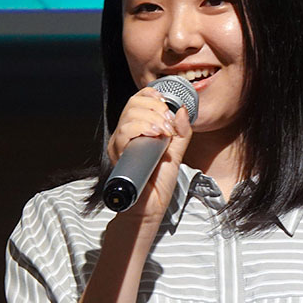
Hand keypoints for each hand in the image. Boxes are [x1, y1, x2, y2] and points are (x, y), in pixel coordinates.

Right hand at [107, 87, 192, 224]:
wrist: (151, 206)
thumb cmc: (158, 183)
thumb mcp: (176, 153)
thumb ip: (181, 133)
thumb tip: (183, 111)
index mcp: (137, 130)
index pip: (138, 100)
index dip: (152, 96)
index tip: (168, 105)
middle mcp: (125, 135)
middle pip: (133, 104)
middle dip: (156, 108)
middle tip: (169, 124)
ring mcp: (120, 144)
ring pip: (129, 116)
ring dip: (152, 118)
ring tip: (165, 132)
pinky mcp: (118, 154)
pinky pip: (124, 133)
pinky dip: (142, 128)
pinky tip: (155, 135)